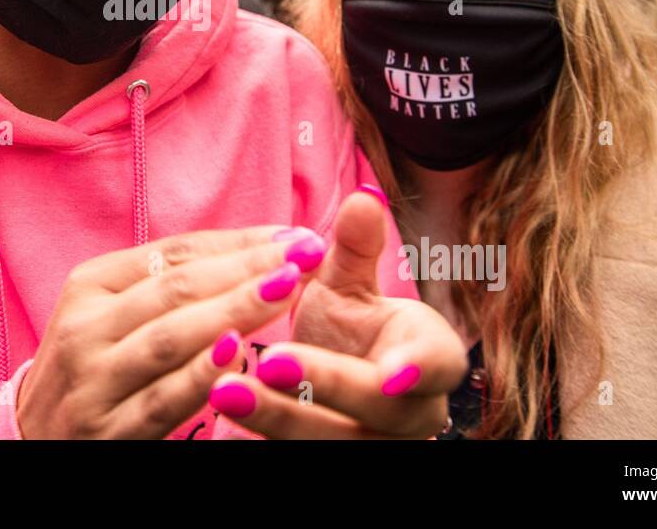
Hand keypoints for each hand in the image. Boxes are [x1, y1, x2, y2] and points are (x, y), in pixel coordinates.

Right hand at [16, 225, 329, 438]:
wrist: (33, 438)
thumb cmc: (94, 365)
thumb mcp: (113, 314)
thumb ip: (169, 285)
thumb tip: (258, 246)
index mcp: (89, 285)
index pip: (174, 253)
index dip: (238, 241)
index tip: (296, 234)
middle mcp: (84, 327)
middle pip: (176, 289)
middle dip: (247, 267)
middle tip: (304, 253)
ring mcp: (92, 380)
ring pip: (170, 337)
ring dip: (234, 310)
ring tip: (286, 289)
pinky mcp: (105, 431)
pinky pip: (161, 399)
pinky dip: (201, 377)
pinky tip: (241, 358)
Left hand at [206, 189, 467, 438]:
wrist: (333, 385)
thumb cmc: (352, 330)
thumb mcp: (350, 286)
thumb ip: (356, 248)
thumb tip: (365, 198)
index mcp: (431, 361)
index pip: (436, 367)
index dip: (416, 370)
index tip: (388, 372)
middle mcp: (412, 415)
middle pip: (378, 409)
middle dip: (326, 386)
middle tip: (274, 361)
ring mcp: (373, 444)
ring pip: (331, 441)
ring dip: (278, 418)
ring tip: (225, 388)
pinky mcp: (330, 458)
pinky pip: (296, 453)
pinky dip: (261, 433)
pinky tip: (220, 404)